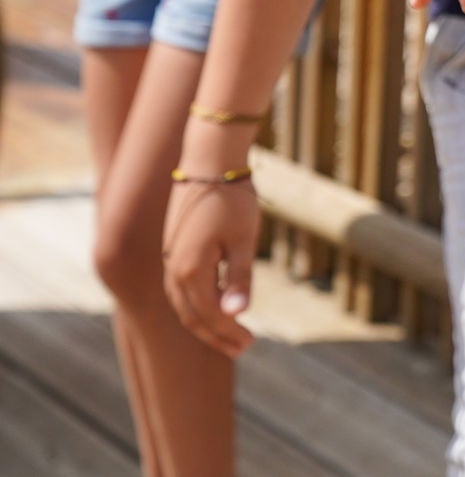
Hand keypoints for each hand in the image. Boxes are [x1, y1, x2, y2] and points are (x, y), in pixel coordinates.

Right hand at [161, 178, 259, 356]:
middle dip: (216, 335)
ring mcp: (171, 259)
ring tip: (231, 334)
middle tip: (242, 348)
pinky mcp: (175, 249)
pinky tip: (218, 305)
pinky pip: (182, 288)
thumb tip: (236, 313)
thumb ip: (239, 278)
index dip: (227, 333)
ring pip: (184, 303)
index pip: (208, 315)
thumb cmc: (232, 198)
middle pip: (192, 315)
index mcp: (189, 270)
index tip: (249, 344)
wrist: (209, 161)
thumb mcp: (243, 239)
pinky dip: (199, 303)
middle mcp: (174, 269)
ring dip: (206, 322)